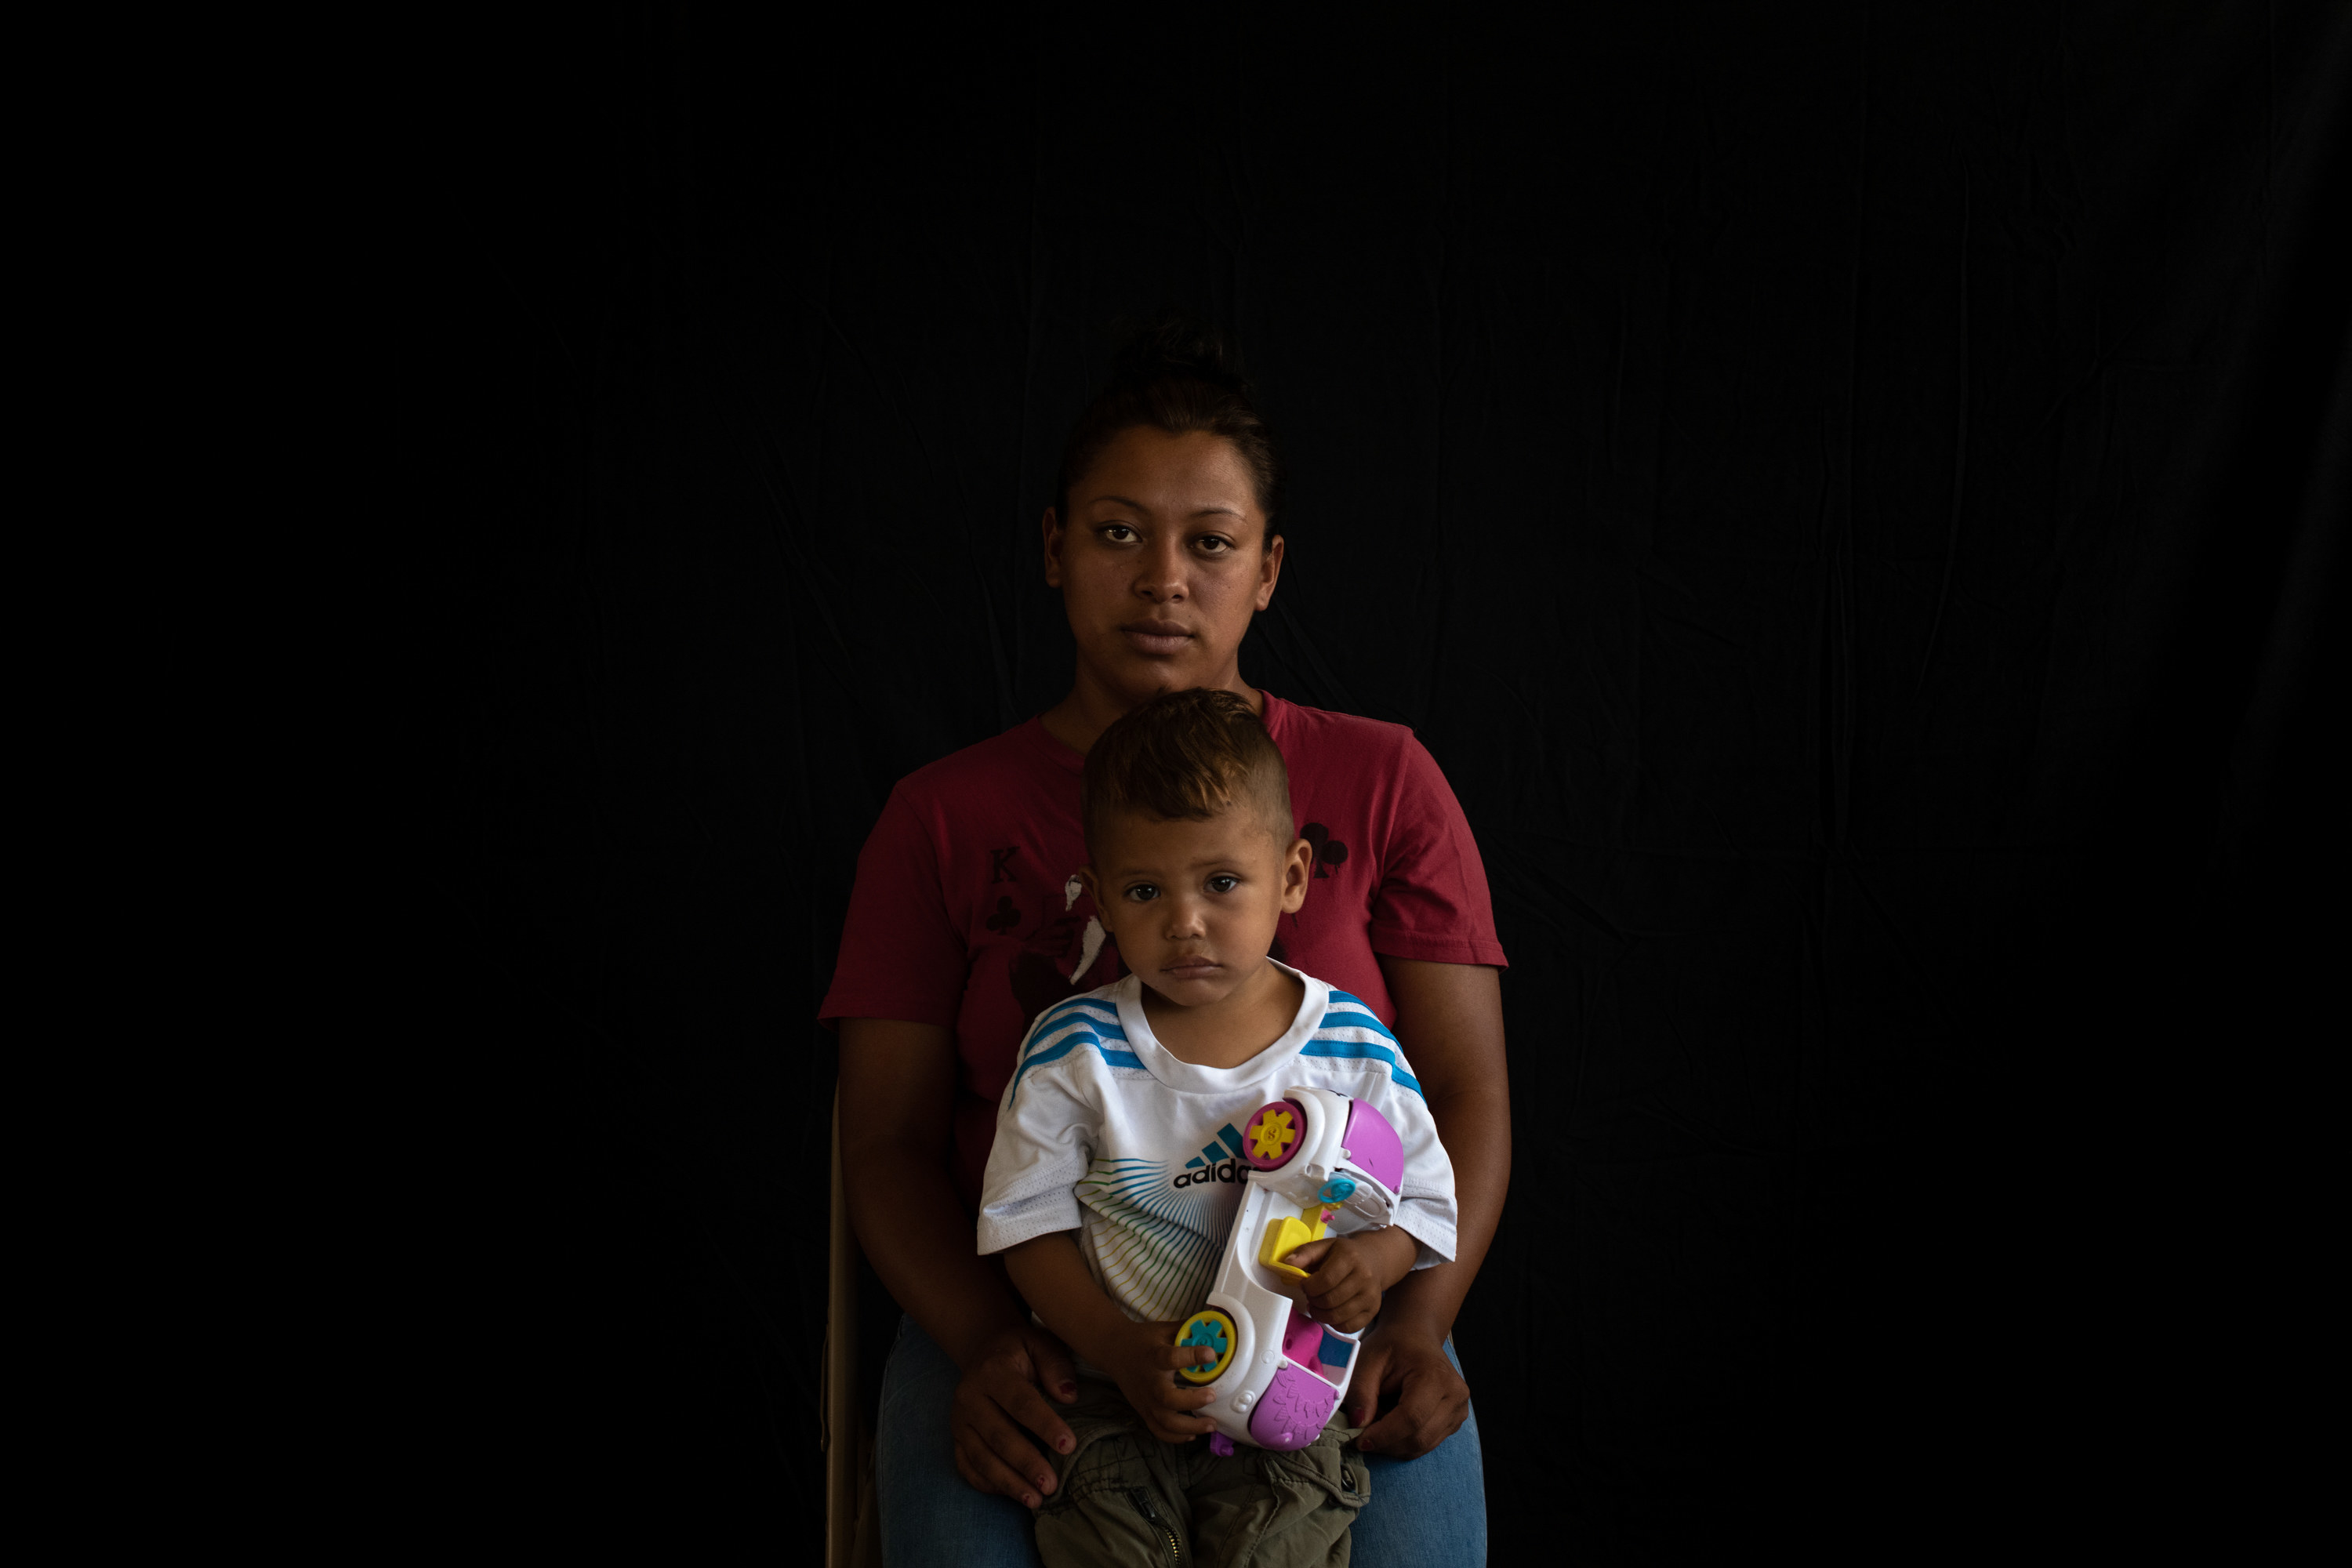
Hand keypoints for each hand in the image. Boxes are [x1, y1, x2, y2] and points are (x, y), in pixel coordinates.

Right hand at [949, 1322, 1080, 1508]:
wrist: (984, 1352)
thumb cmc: (1020, 1350)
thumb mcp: (1040, 1343)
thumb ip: (1056, 1365)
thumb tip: (1069, 1396)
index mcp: (992, 1371)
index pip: (1021, 1402)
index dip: (1045, 1425)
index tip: (1069, 1446)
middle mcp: (969, 1397)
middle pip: (999, 1436)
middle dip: (1026, 1463)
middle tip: (1051, 1484)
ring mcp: (960, 1421)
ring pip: (981, 1457)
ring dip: (1009, 1481)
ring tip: (1035, 1500)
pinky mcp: (956, 1439)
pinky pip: (967, 1467)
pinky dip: (988, 1484)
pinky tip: (1012, 1494)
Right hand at [1090, 1314, 1220, 1443]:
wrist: (1114, 1351)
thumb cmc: (1145, 1340)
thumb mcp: (1164, 1329)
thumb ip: (1188, 1331)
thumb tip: (1217, 1328)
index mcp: (1154, 1356)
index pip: (1171, 1357)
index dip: (1191, 1356)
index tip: (1210, 1354)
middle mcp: (1149, 1381)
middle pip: (1167, 1398)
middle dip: (1191, 1400)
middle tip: (1212, 1395)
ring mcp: (1146, 1400)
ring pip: (1165, 1421)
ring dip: (1189, 1426)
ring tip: (1212, 1423)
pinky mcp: (1144, 1411)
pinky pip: (1158, 1430)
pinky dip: (1175, 1437)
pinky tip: (1193, 1433)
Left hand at [1281, 1227, 1418, 1333]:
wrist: (1375, 1260)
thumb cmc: (1345, 1254)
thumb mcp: (1325, 1246)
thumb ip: (1305, 1253)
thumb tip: (1288, 1264)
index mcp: (1350, 1258)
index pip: (1325, 1280)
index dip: (1309, 1287)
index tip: (1304, 1285)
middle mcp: (1364, 1277)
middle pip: (1330, 1301)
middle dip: (1313, 1301)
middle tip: (1311, 1296)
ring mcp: (1370, 1296)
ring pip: (1338, 1316)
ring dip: (1320, 1315)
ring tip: (1317, 1306)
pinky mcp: (1373, 1310)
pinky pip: (1349, 1327)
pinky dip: (1334, 1324)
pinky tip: (1329, 1313)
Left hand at [1344, 1322, 1469, 1457]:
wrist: (1416, 1336)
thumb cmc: (1393, 1344)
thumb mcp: (1368, 1358)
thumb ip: (1361, 1391)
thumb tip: (1359, 1424)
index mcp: (1436, 1376)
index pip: (1411, 1418)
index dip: (1384, 1435)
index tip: (1359, 1440)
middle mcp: (1455, 1395)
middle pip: (1419, 1437)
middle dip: (1386, 1442)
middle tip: (1362, 1434)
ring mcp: (1459, 1411)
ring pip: (1423, 1446)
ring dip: (1394, 1444)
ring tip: (1377, 1422)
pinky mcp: (1455, 1421)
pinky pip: (1427, 1444)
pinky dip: (1404, 1442)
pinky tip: (1392, 1423)